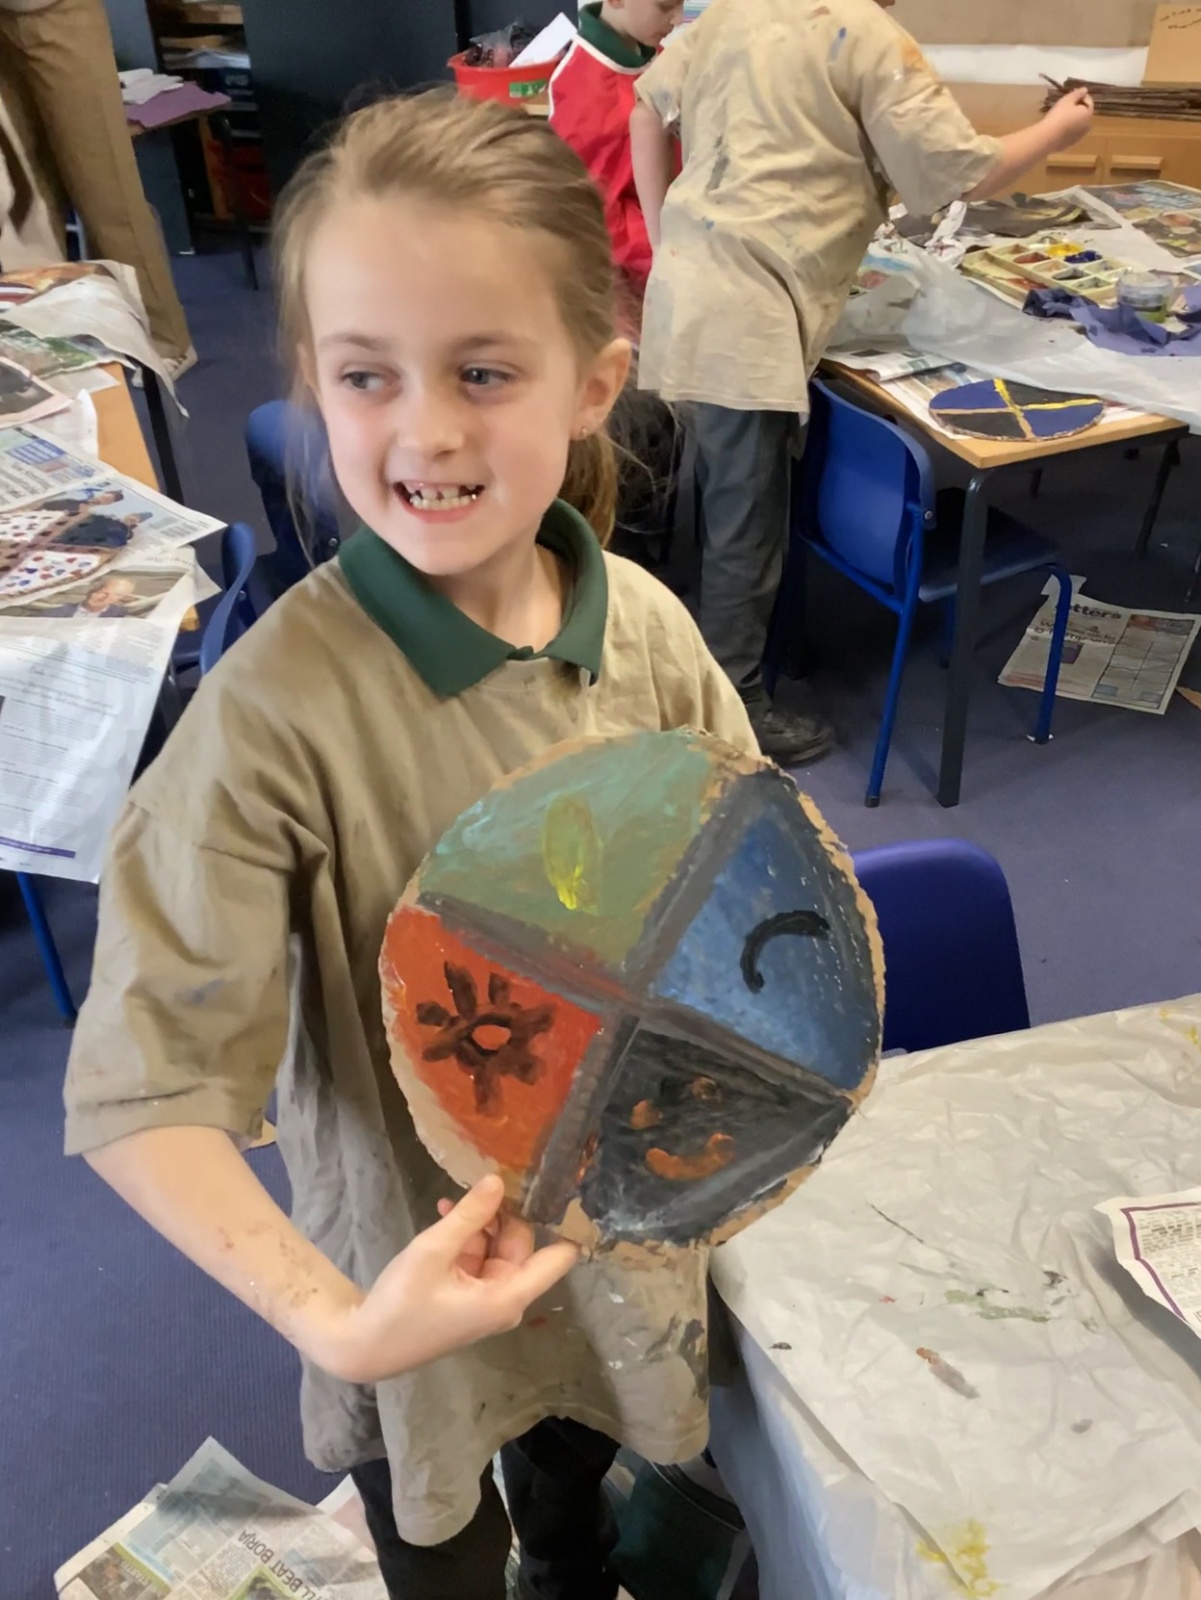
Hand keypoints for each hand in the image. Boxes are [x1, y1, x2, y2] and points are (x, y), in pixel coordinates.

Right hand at [310, 1176, 578, 1383]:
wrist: (365, 1345)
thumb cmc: (402, 1303)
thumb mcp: (433, 1250)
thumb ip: (468, 1215)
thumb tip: (498, 1179)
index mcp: (507, 1296)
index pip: (558, 1259)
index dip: (563, 1223)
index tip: (557, 1185)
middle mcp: (505, 1299)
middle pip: (522, 1245)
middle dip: (505, 1213)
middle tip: (486, 1177)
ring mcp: (487, 1298)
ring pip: (498, 1247)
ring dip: (480, 1222)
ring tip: (454, 1198)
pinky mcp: (468, 1296)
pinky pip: (478, 1257)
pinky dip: (466, 1236)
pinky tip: (445, 1212)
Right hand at [1044, 87, 1093, 151]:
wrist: (1047, 137)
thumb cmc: (1058, 115)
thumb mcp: (1067, 100)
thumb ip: (1078, 93)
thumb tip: (1085, 90)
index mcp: (1088, 114)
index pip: (1088, 101)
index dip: (1081, 96)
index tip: (1072, 92)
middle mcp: (1087, 126)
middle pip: (1084, 114)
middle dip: (1077, 108)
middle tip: (1066, 105)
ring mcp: (1079, 137)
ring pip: (1078, 124)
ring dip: (1073, 119)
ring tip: (1061, 116)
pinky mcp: (1070, 144)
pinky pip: (1071, 133)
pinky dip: (1068, 129)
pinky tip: (1059, 127)